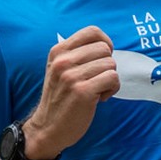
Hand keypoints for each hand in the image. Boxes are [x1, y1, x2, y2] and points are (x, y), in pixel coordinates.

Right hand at [24, 26, 118, 158]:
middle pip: (104, 49)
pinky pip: (112, 78)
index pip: (92, 31)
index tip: (103, 57)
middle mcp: (63, 61)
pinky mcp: (83, 92)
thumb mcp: (59, 69)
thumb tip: (106, 45)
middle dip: (107, 65)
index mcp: (58, 52)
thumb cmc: (60, 98)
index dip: (105, 42)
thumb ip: (77, 54)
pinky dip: (112, 89)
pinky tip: (100, 98)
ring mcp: (72, 76)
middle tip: (97, 80)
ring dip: (109, 79)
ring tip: (97, 90)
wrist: (48, 128)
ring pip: (111, 64)